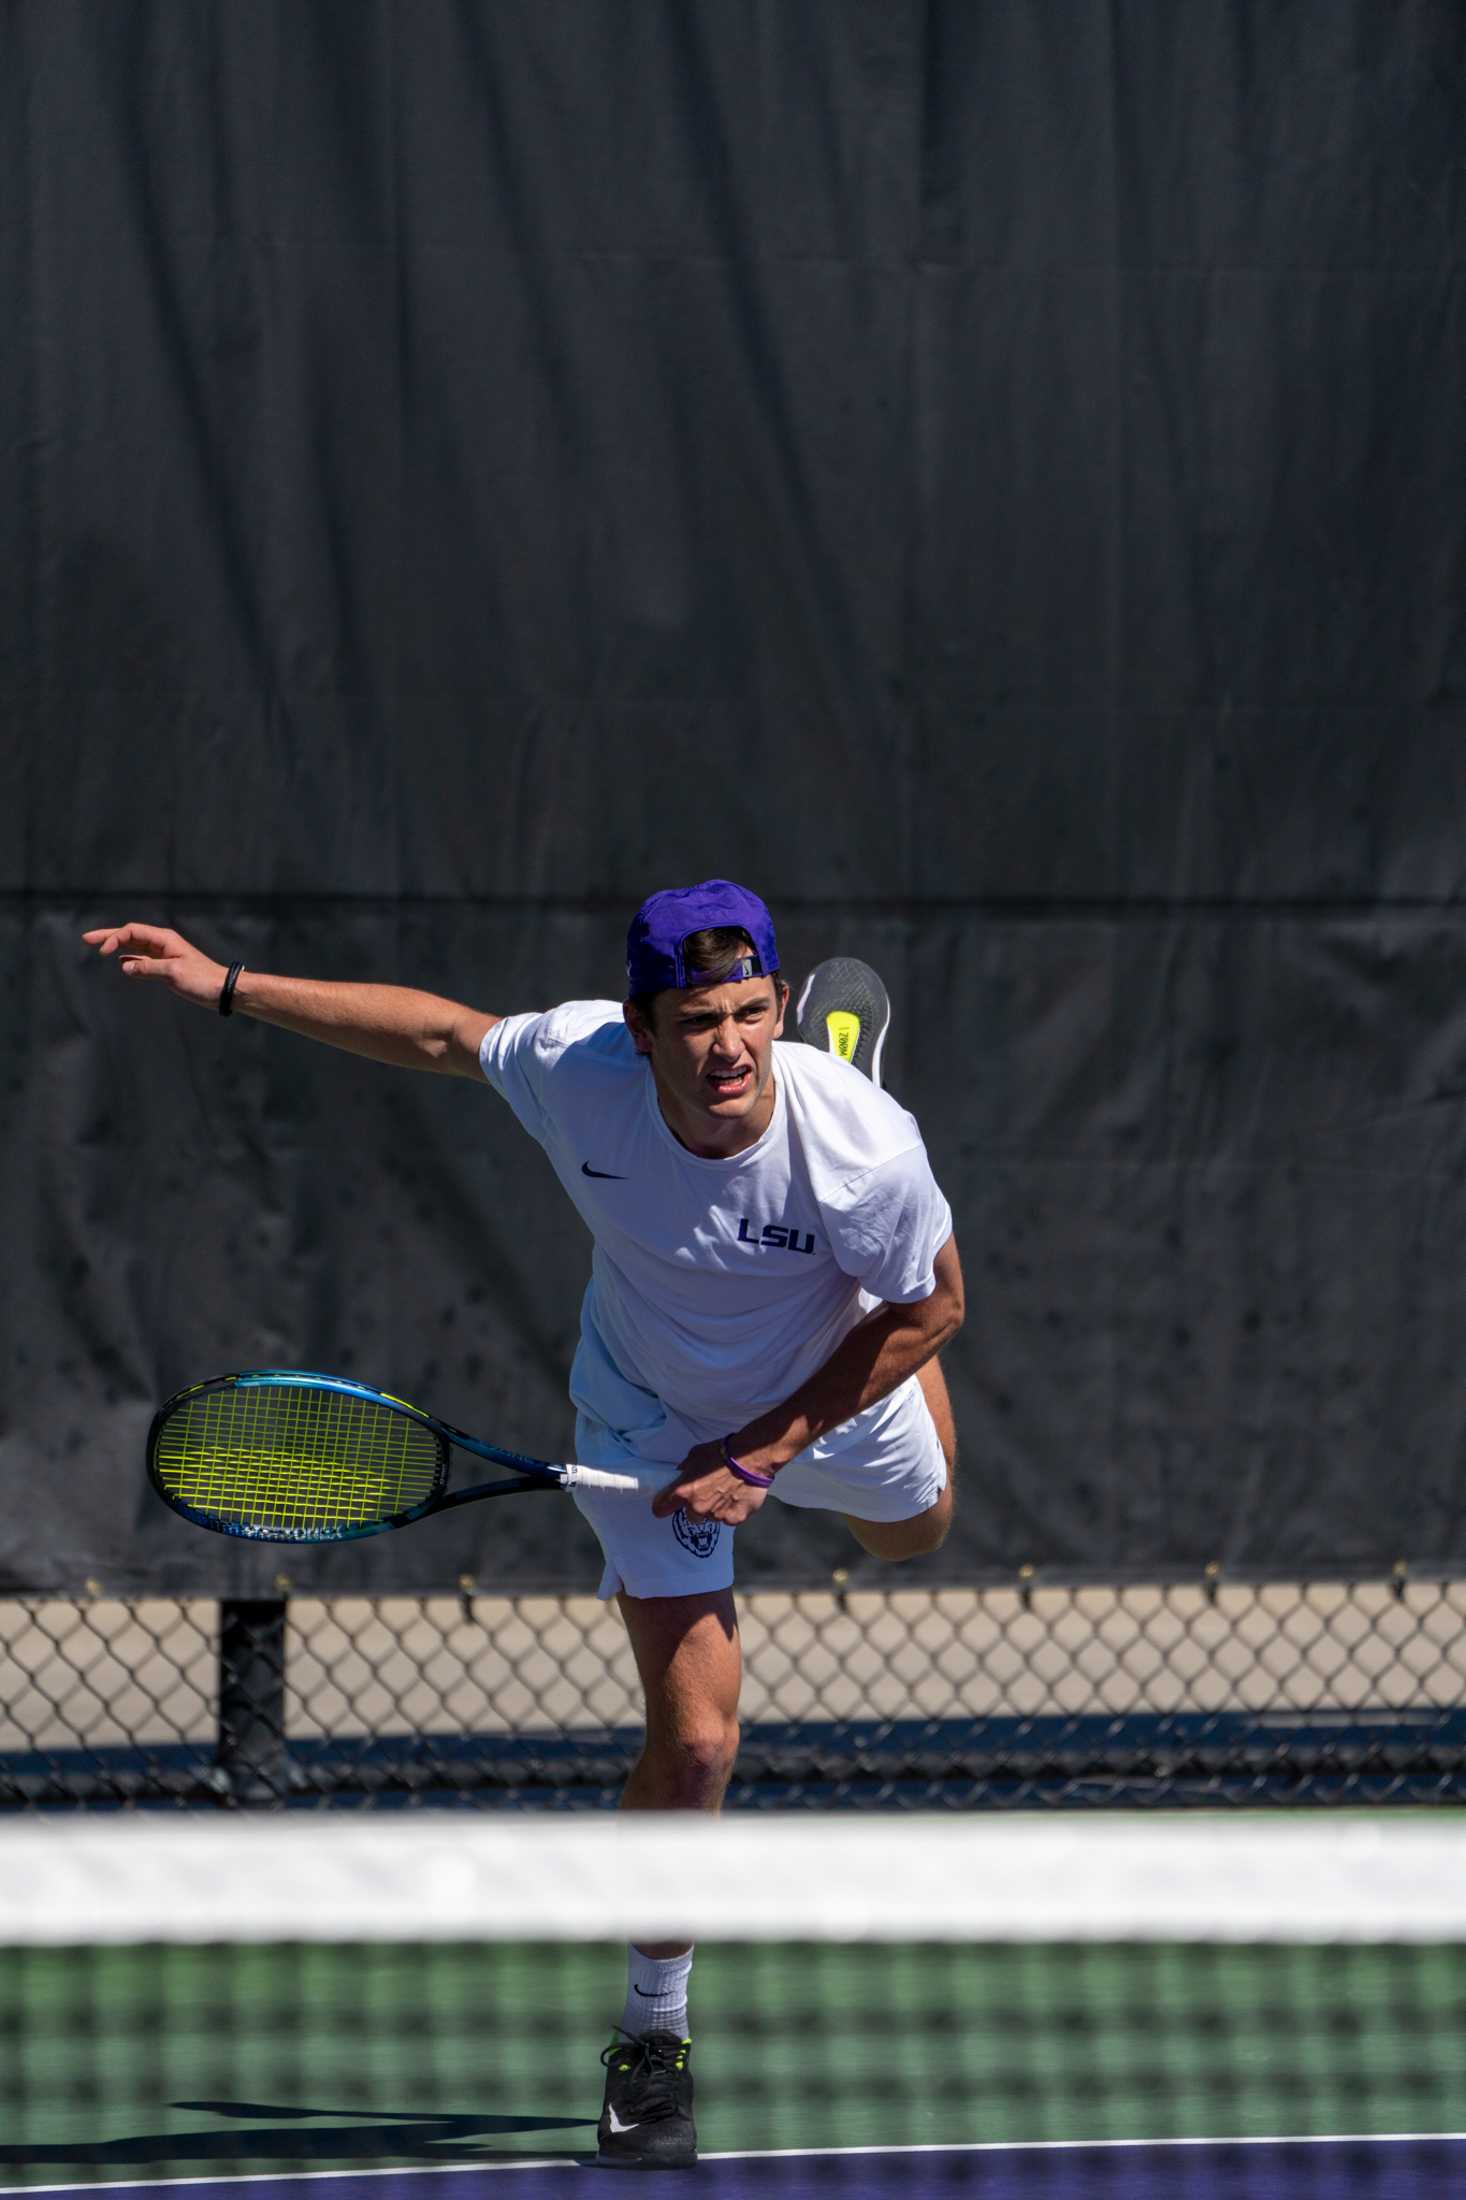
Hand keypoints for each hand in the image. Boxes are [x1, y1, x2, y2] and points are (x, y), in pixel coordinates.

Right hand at [82, 922, 229, 1009]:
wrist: (222, 990)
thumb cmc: (202, 980)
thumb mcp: (173, 973)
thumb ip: (148, 968)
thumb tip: (125, 966)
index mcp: (164, 939)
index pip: (132, 931)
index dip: (114, 938)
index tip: (102, 953)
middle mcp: (162, 943)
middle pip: (130, 935)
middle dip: (108, 936)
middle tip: (85, 938)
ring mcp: (164, 954)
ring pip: (134, 946)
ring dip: (117, 946)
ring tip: (98, 948)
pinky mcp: (166, 966)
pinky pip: (143, 958)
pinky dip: (130, 957)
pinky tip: (121, 960)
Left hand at [651, 1438, 771, 1526]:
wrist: (751, 1458)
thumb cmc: (722, 1452)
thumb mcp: (695, 1454)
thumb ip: (684, 1469)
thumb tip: (680, 1476)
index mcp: (684, 1491)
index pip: (660, 1508)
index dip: (663, 1505)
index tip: (668, 1503)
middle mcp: (698, 1508)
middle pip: (689, 1515)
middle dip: (696, 1506)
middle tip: (707, 1492)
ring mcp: (716, 1516)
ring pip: (710, 1517)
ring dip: (714, 1508)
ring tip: (726, 1492)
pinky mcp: (734, 1519)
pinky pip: (728, 1519)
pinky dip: (731, 1511)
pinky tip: (737, 1497)